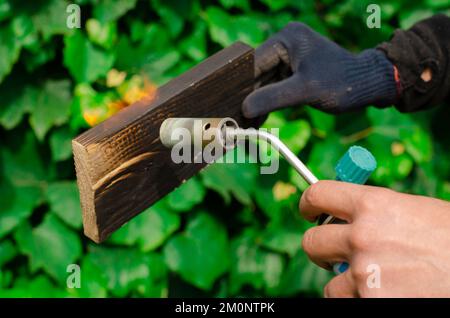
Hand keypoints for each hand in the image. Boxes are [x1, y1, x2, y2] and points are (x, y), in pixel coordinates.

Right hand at [243, 22, 397, 117]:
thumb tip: (245, 109)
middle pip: (258, 73)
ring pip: (265, 82)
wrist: (367, 86)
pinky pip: (275, 87)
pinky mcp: (294, 71)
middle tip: (236, 118)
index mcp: (287, 38)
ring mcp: (290, 57)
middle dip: (250, 96)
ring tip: (245, 123)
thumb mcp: (304, 91)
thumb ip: (272, 98)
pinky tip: (258, 119)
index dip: (243, 87)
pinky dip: (268, 102)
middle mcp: (286, 44)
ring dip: (257, 102)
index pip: (255, 63)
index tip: (232, 107)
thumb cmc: (341, 83)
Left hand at [299, 180, 449, 297]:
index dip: (309, 203)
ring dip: (346, 285)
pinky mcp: (368, 302)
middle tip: (335, 256)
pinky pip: (345, 303)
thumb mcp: (418, 212)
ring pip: (330, 284)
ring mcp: (363, 274)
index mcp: (374, 205)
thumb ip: (379, 213)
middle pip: (311, 242)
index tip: (308, 212)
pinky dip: (360, 301)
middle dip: (321, 250)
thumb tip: (350, 218)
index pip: (319, 194)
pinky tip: (389, 294)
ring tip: (377, 283)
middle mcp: (362, 237)